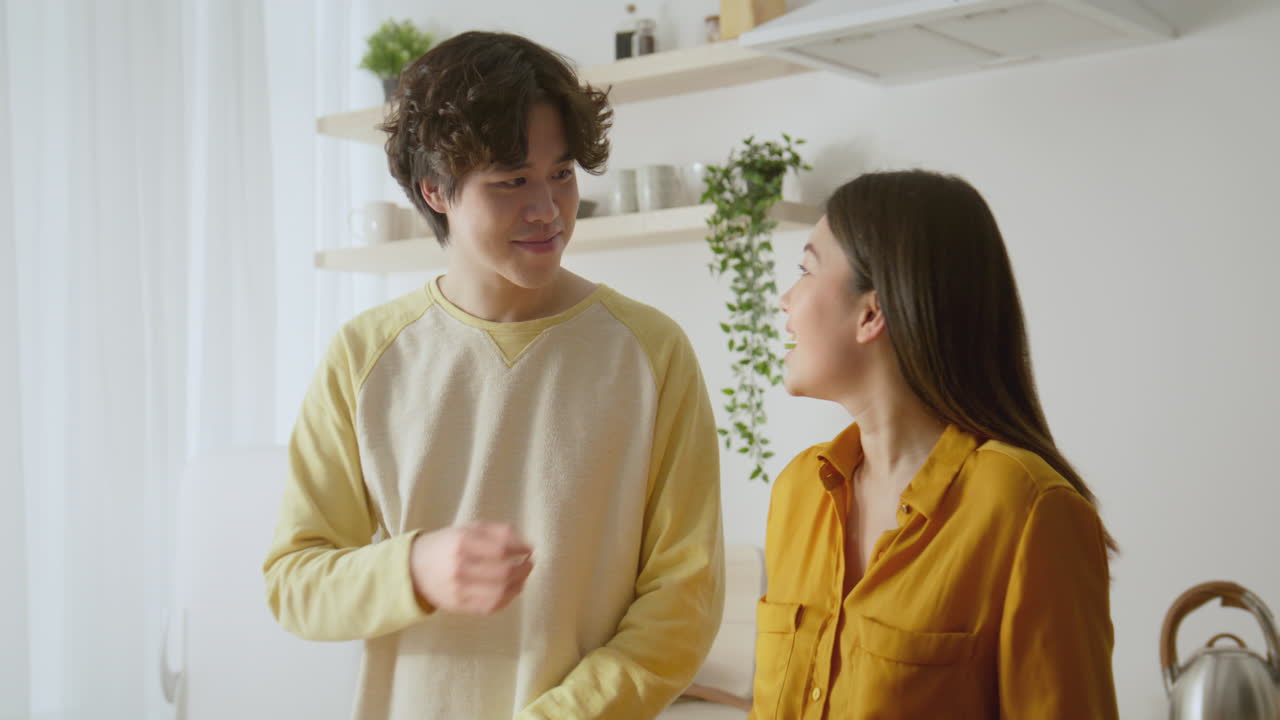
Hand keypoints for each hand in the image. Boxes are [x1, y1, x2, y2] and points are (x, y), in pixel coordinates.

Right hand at [409, 522, 533, 614]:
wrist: (413, 569)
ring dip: (519, 585)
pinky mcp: (460, 606)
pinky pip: (491, 606)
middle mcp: (460, 567)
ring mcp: (460, 590)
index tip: (529, 549)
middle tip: (529, 564)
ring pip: (500, 592)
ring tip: (523, 577)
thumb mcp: (467, 528)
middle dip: (524, 569)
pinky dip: (508, 599)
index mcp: (462, 543)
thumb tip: (525, 544)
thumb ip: (497, 531)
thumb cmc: (446, 544)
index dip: (521, 549)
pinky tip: (511, 590)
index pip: (502, 548)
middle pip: (504, 573)